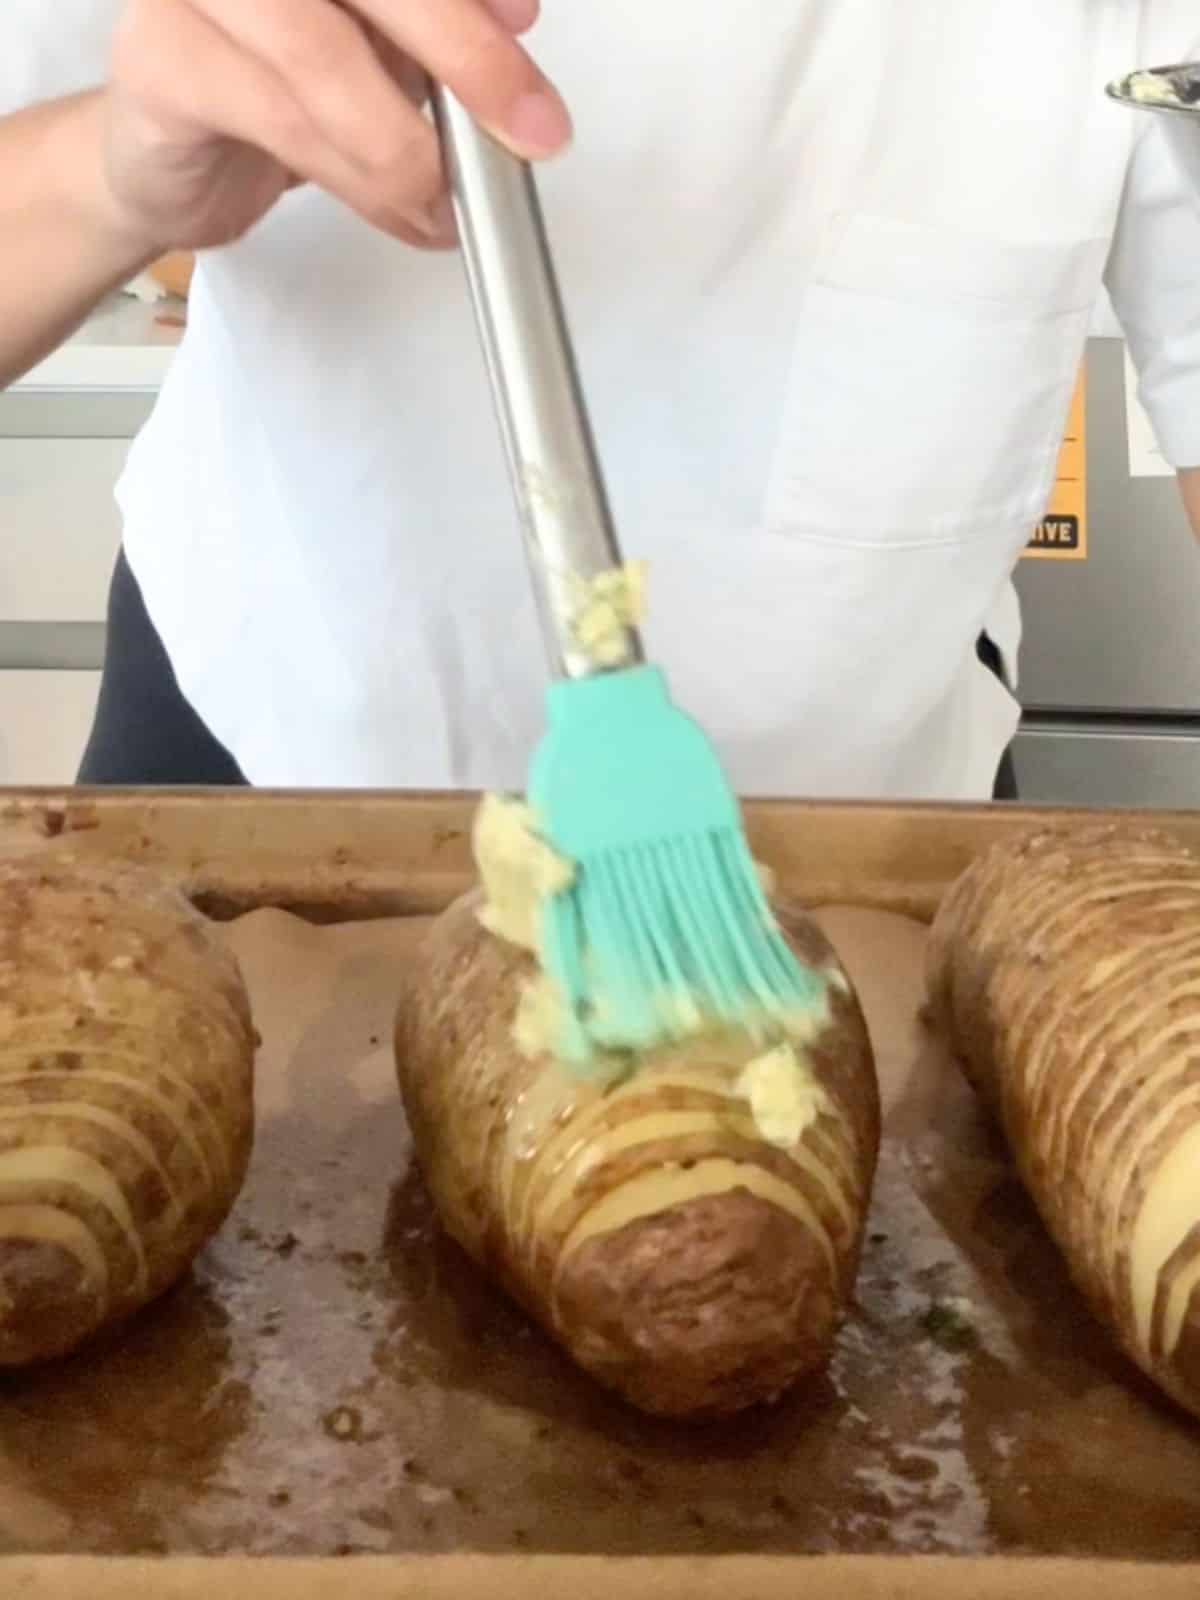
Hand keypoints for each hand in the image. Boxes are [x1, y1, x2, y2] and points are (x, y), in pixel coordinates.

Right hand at [100, 0, 570, 255]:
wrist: (171, 160)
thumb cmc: (276, 88)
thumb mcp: (380, 49)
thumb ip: (440, 27)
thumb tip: (517, 17)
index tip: (526, 22)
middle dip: (464, 54)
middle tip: (529, 132)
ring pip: (320, 55)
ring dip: (403, 147)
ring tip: (446, 206)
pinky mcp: (161, 61)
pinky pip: (275, 117)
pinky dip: (353, 176)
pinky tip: (398, 211)